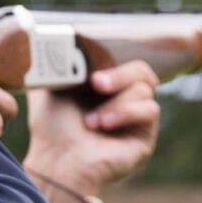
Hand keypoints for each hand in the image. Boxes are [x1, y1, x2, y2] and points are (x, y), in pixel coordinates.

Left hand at [24, 60, 161, 199]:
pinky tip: (104, 125)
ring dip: (114, 103)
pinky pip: (150, 109)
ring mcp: (136, 120)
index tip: (91, 67)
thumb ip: (58, 63)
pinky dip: (126, 113)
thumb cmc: (51, 129)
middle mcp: (124, 101)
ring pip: (144, 89)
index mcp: (106, 87)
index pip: (125, 60)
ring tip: (90, 122)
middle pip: (142, 71)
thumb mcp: (51, 87)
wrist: (57, 160)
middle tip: (96, 83)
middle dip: (119, 75)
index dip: (113, 58)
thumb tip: (51, 41)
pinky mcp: (145, 137)